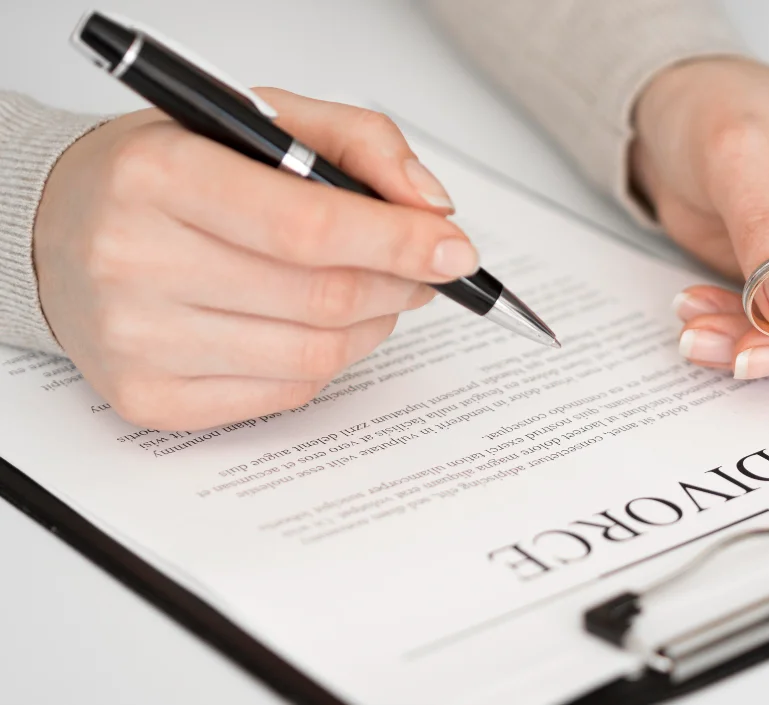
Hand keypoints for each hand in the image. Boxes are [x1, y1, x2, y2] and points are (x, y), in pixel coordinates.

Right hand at [34, 88, 476, 429]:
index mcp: (161, 174)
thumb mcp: (259, 120)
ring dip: (373, 325)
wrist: (62, 227)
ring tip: (377, 293)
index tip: (454, 249)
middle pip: (324, 297)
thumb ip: (358, 142)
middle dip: (399, 283)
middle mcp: (136, 260)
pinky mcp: (149, 399)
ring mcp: (138, 341)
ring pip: (315, 354)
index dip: (399, 243)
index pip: (310, 226)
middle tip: (424, 268)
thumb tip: (431, 207)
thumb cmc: (167, 170)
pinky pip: (285, 394)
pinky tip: (321, 326)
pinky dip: (328, 361)